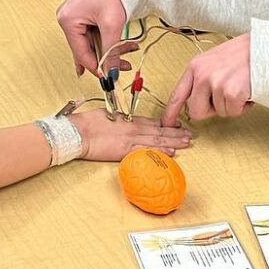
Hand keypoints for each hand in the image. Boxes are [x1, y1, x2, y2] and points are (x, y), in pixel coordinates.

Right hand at [57, 0, 127, 76]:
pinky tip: (122, 42)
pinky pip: (96, 33)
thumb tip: (110, 72)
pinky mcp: (85, 14)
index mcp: (68, 21)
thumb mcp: (112, 23)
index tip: (110, 78)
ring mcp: (76, 17)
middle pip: (87, 49)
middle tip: (124, 64)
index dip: (97, 68)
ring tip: (129, 48)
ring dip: (111, 48)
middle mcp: (68, 19)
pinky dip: (109, 39)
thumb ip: (110, 51)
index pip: (81, 54)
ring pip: (94, 42)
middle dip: (107, 57)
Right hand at [69, 109, 192, 161]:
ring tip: (186, 142)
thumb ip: (120, 119)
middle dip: (175, 132)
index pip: (152, 122)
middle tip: (190, 134)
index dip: (166, 124)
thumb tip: (124, 122)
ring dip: (173, 141)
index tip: (178, 125)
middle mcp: (133, 128)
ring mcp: (130, 140)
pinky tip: (171, 152)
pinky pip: (146, 152)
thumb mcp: (107, 115)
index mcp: (128, 119)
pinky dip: (160, 152)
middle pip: (158, 130)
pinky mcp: (125, 152)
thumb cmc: (88, 122)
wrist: (78, 132)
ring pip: (157, 140)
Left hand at [162, 33, 251, 126]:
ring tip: (241, 87)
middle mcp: (202, 75)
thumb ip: (202, 79)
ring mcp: (216, 83)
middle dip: (211, 111)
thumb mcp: (215, 61)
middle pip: (196, 111)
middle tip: (226, 98)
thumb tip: (197, 102)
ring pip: (219, 113)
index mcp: (195, 66)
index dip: (171, 112)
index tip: (167, 124)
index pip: (178, 94)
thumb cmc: (243, 54)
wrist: (265, 48)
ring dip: (232, 105)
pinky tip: (248, 91)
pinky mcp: (231, 92)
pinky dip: (243, 106)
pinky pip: (233, 112)